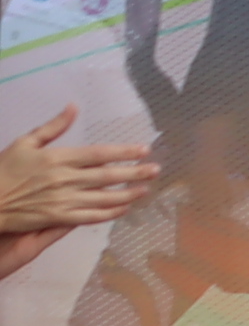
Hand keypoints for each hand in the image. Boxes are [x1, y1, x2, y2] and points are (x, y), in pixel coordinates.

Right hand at [0, 105, 156, 233]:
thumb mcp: (25, 142)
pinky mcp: (59, 218)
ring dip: (128, 193)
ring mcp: (63, 200)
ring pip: (104, 197)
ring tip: (146, 189)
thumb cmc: (4, 169)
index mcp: (58, 158)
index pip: (100, 154)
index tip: (144, 150)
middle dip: (135, 172)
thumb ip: (52, 127)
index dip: (124, 152)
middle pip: (108, 175)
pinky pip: (91, 217)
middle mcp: (65, 179)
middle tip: (156, 169)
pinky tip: (123, 208)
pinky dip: (110, 213)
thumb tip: (73, 107)